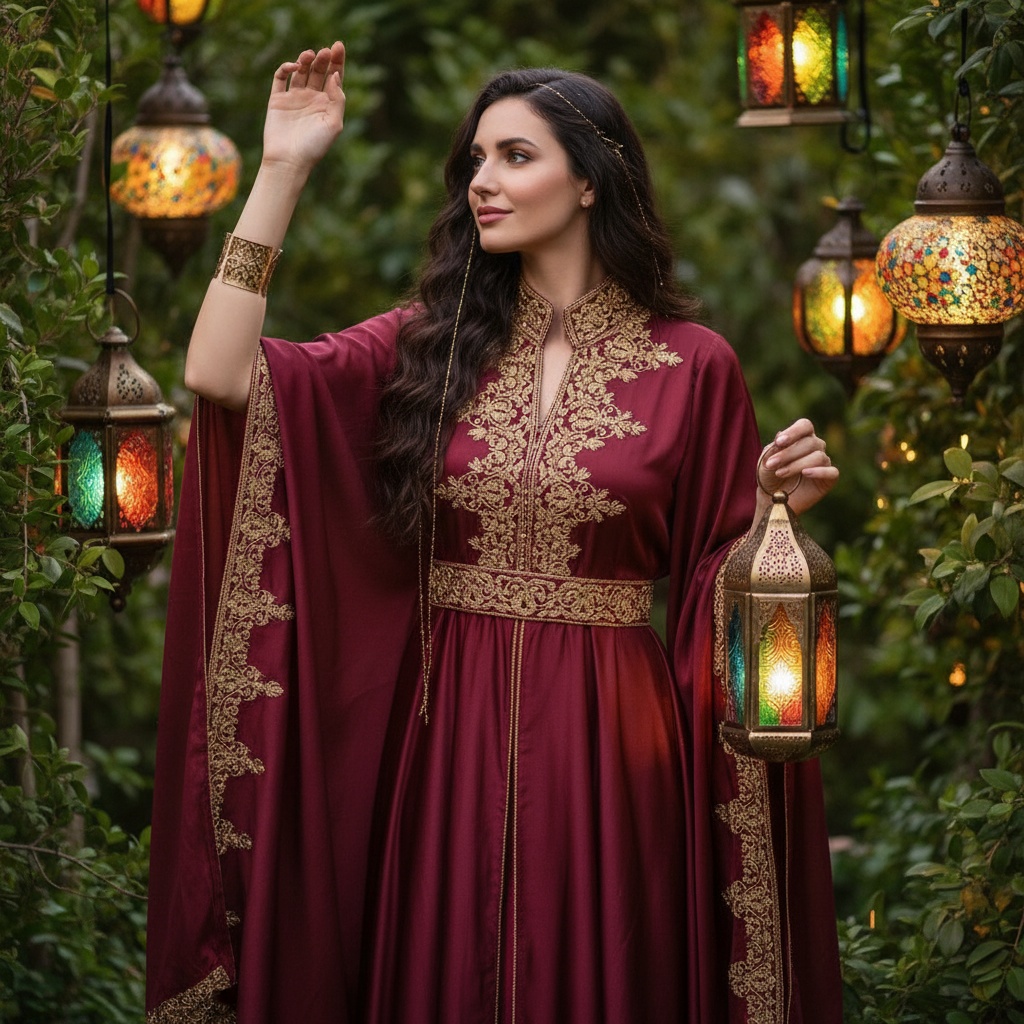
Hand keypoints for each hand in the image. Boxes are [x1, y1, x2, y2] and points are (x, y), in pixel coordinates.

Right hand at [262, 42, 346, 177]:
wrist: (289, 160)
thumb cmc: (314, 146)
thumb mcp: (334, 124)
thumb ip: (338, 99)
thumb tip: (335, 75)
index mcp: (327, 104)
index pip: (334, 77)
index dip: (337, 61)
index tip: (338, 45)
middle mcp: (312, 99)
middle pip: (319, 71)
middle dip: (323, 59)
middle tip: (325, 51)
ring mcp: (294, 98)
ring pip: (301, 71)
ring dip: (306, 60)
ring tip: (310, 55)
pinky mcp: (278, 99)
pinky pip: (281, 77)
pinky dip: (286, 68)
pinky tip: (294, 66)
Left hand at [755, 418, 837, 517]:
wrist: (771, 499)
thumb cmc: (769, 476)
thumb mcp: (766, 461)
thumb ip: (773, 449)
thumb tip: (781, 433)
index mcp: (801, 437)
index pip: (805, 426)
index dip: (794, 432)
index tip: (779, 442)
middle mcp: (815, 447)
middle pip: (810, 442)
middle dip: (788, 453)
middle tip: (771, 464)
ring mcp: (824, 462)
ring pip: (818, 456)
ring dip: (797, 464)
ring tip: (780, 473)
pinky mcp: (829, 479)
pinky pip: (832, 472)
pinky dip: (819, 471)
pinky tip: (805, 473)